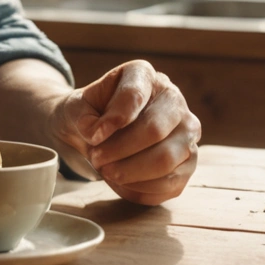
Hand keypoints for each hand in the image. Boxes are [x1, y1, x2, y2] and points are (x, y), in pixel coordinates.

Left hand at [46, 60, 199, 205]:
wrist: (98, 134)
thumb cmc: (89, 115)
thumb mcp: (76, 107)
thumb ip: (82, 115)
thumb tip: (97, 134)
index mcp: (144, 75)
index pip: (135, 94)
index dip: (114, 119)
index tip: (93, 136)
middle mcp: (173, 98)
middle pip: (155, 130)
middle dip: (120, 150)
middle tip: (97, 159)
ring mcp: (186, 131)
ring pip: (166, 160)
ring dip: (131, 172)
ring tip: (107, 172)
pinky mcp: (188, 162)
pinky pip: (172, 183)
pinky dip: (142, 189)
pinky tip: (123, 183)